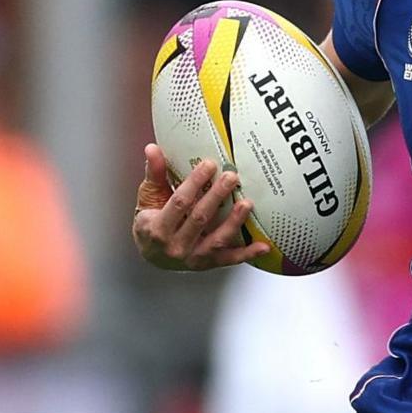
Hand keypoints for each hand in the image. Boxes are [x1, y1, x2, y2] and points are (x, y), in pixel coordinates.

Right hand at [130, 145, 268, 270]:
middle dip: (217, 196)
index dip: (194, 183)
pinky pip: (229, 260)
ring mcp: (192, 257)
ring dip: (234, 221)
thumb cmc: (150, 223)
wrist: (151, 255)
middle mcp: (174, 245)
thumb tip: (152, 148)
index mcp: (157, 227)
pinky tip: (263, 247)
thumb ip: (154, 174)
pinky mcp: (207, 264)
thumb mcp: (148, 198)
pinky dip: (247, 254)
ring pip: (216, 239)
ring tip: (247, 203)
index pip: (179, 202)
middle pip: (200, 218)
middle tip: (231, 177)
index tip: (209, 165)